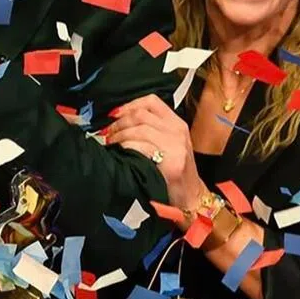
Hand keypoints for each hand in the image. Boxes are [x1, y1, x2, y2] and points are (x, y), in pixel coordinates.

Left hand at [106, 94, 206, 209]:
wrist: (191, 196)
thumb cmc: (176, 171)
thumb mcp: (171, 143)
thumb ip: (152, 129)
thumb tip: (121, 120)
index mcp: (177, 124)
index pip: (151, 102)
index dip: (129, 105)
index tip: (114, 114)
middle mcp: (177, 132)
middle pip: (141, 115)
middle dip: (119, 123)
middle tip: (108, 132)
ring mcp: (175, 147)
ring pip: (139, 130)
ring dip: (119, 135)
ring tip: (111, 143)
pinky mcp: (170, 163)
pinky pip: (142, 147)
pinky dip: (127, 147)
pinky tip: (122, 152)